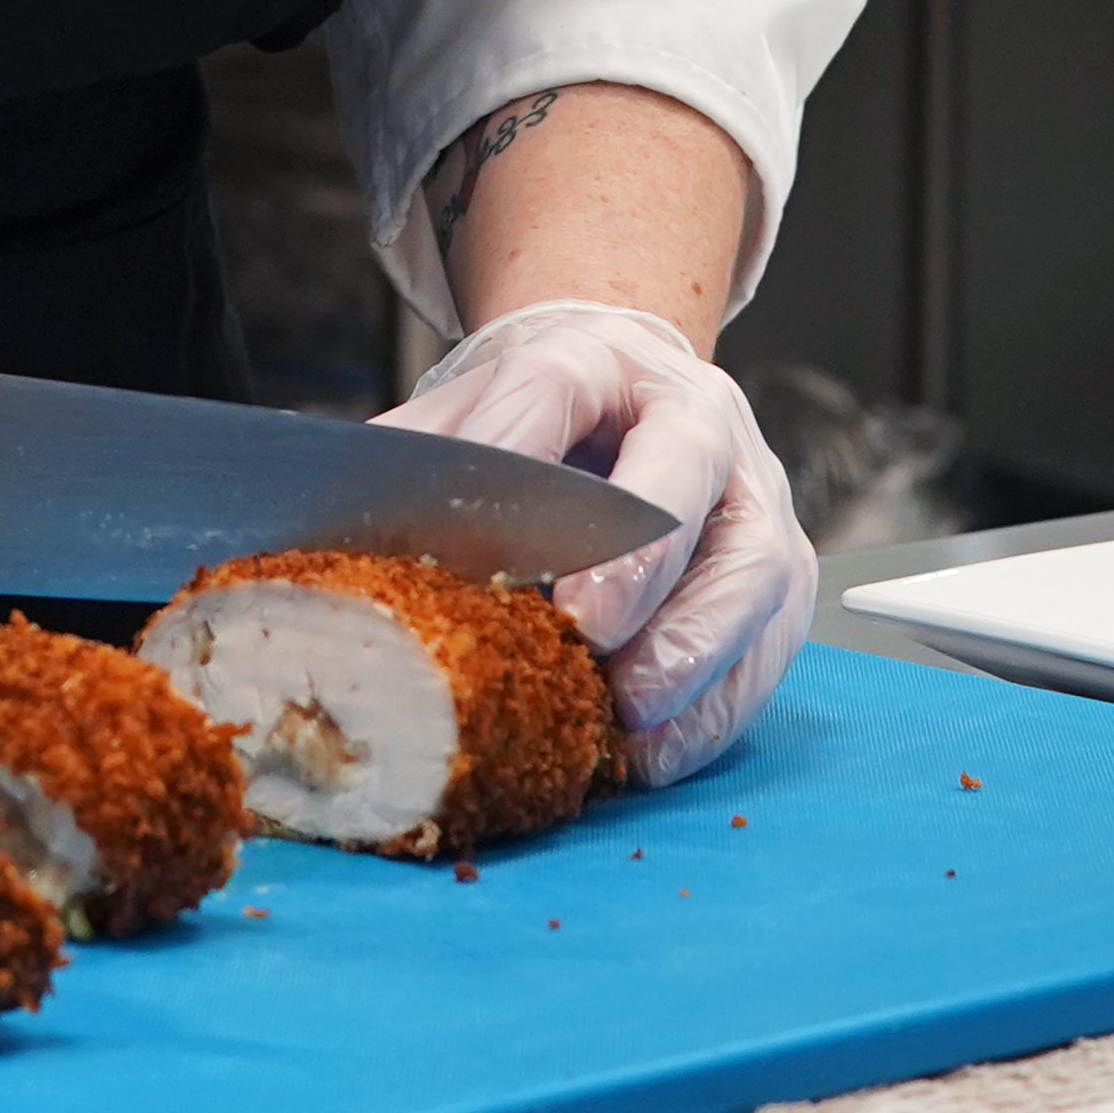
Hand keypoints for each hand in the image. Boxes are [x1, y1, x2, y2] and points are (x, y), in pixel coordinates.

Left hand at [379, 299, 814, 784]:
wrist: (632, 399)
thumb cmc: (542, 424)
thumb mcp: (470, 413)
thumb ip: (413, 458)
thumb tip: (331, 529)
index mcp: (599, 362)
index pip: (555, 386)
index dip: (519, 453)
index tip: (488, 528)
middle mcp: (695, 415)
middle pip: (683, 470)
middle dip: (636, 557)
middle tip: (585, 628)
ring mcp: (753, 493)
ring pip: (751, 563)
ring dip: (690, 645)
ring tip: (628, 706)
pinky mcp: (782, 571)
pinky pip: (769, 644)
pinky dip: (713, 707)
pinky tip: (655, 750)